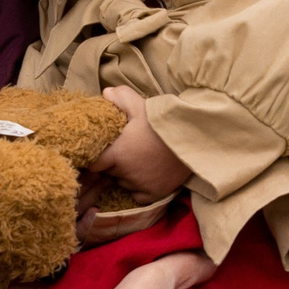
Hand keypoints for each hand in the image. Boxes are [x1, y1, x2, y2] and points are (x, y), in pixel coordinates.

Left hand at [86, 86, 191, 201]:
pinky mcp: (154, 194)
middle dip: (114, 165)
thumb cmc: (163, 122)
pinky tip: (148, 174)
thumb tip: (105, 92)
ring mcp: (140, 185)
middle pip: (110, 173)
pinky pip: (138, 195)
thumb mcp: (141, 105)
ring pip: (124, 184)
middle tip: (127, 152)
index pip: (95, 164)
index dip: (99, 158)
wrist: (194, 139)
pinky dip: (140, 188)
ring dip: (127, 176)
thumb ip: (121, 98)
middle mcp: (125, 173)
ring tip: (140, 161)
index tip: (107, 151)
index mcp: (117, 154)